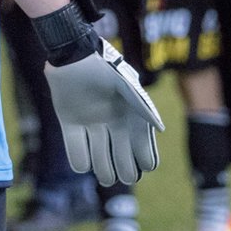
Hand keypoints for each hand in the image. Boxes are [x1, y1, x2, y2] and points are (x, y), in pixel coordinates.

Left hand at [44, 38, 163, 185]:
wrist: (74, 54)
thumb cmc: (105, 68)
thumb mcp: (128, 86)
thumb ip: (143, 107)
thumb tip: (160, 128)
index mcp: (130, 118)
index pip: (142, 148)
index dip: (145, 159)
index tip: (145, 165)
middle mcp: (112, 125)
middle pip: (121, 158)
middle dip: (125, 170)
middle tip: (126, 175)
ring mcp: (91, 125)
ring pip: (99, 158)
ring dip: (103, 170)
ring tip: (106, 176)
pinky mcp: (70, 123)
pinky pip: (75, 148)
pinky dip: (79, 160)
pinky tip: (84, 164)